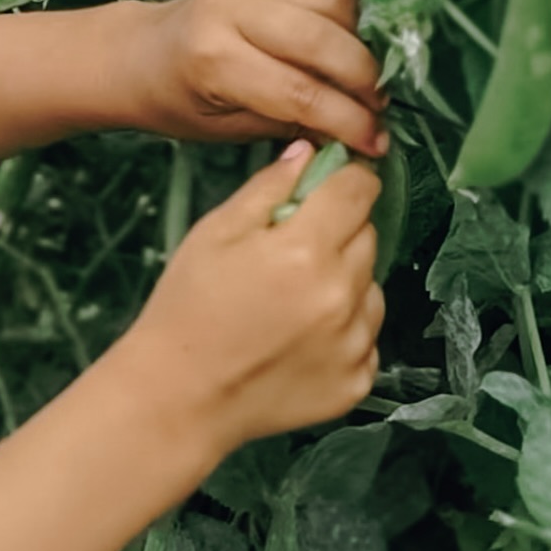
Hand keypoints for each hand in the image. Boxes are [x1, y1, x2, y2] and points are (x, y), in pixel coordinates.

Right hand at [112, 141, 384, 455]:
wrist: (178, 398)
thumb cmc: (188, 308)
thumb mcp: (215, 232)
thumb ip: (269, 188)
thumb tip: (310, 152)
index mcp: (306, 249)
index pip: (359, 190)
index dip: (346, 180)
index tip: (331, 187)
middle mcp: (340, 295)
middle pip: (367, 236)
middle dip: (338, 233)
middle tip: (292, 253)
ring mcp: (352, 343)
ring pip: (372, 287)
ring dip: (346, 283)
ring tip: (294, 301)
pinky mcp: (356, 381)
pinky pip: (367, 338)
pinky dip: (345, 332)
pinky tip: (301, 338)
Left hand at [134, 0, 386, 154]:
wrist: (142, 51)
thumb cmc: (181, 100)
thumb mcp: (228, 129)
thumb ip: (293, 126)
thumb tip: (361, 135)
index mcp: (214, 58)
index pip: (300, 92)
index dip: (347, 120)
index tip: (376, 143)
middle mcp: (232, 6)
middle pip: (324, 37)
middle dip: (363, 77)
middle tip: (378, 105)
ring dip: (360, 34)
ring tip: (359, 66)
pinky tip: (342, 25)